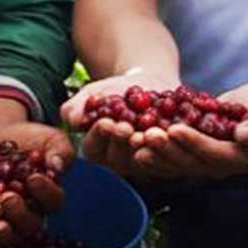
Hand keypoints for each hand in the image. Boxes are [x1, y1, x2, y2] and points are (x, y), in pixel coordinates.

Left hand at [0, 98, 71, 239]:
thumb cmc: (28, 138)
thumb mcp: (49, 138)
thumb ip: (60, 150)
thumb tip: (57, 166)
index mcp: (48, 197)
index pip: (53, 202)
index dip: (45, 193)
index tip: (33, 178)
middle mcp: (28, 214)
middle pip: (29, 225)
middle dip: (19, 214)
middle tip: (8, 197)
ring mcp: (2, 220)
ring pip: (3, 235)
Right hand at [62, 72, 178, 180]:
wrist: (149, 83)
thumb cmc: (114, 91)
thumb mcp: (92, 94)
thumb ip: (77, 107)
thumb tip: (74, 120)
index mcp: (99, 150)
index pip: (95, 149)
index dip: (100, 136)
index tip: (106, 122)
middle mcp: (122, 162)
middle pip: (120, 160)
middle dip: (122, 143)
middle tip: (127, 128)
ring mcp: (147, 163)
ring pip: (146, 162)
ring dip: (147, 148)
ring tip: (148, 132)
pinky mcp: (170, 158)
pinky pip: (171, 157)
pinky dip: (172, 145)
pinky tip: (173, 131)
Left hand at [124, 82, 247, 180]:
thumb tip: (243, 136)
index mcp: (241, 160)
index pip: (214, 154)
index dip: (194, 143)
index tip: (174, 128)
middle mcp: (220, 169)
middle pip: (189, 163)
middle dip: (166, 149)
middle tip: (146, 133)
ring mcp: (202, 167)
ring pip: (174, 165)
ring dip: (154, 153)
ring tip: (135, 138)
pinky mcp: (188, 160)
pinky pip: (167, 161)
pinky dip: (150, 153)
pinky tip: (132, 142)